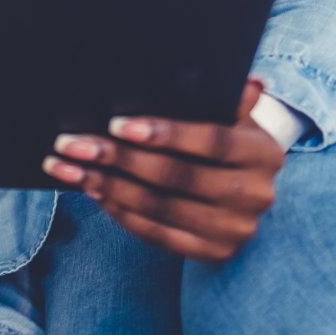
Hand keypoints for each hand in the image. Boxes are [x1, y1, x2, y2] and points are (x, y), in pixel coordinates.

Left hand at [41, 80, 282, 262]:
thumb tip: (245, 82)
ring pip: (160, 207)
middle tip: (73, 144)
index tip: (116, 123)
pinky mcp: (213, 253)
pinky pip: (157, 234)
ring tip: (71, 168)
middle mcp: (256, 195)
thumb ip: (230, 99)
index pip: (212, 141)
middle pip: (177, 177)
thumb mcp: (235, 116)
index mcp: (264, 153)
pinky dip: (121, 212)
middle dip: (119, 159)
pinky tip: (93, 192)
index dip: (165, 133)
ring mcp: (234, 230)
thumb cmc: (229, 139)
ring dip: (108, 186)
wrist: (248, 192)